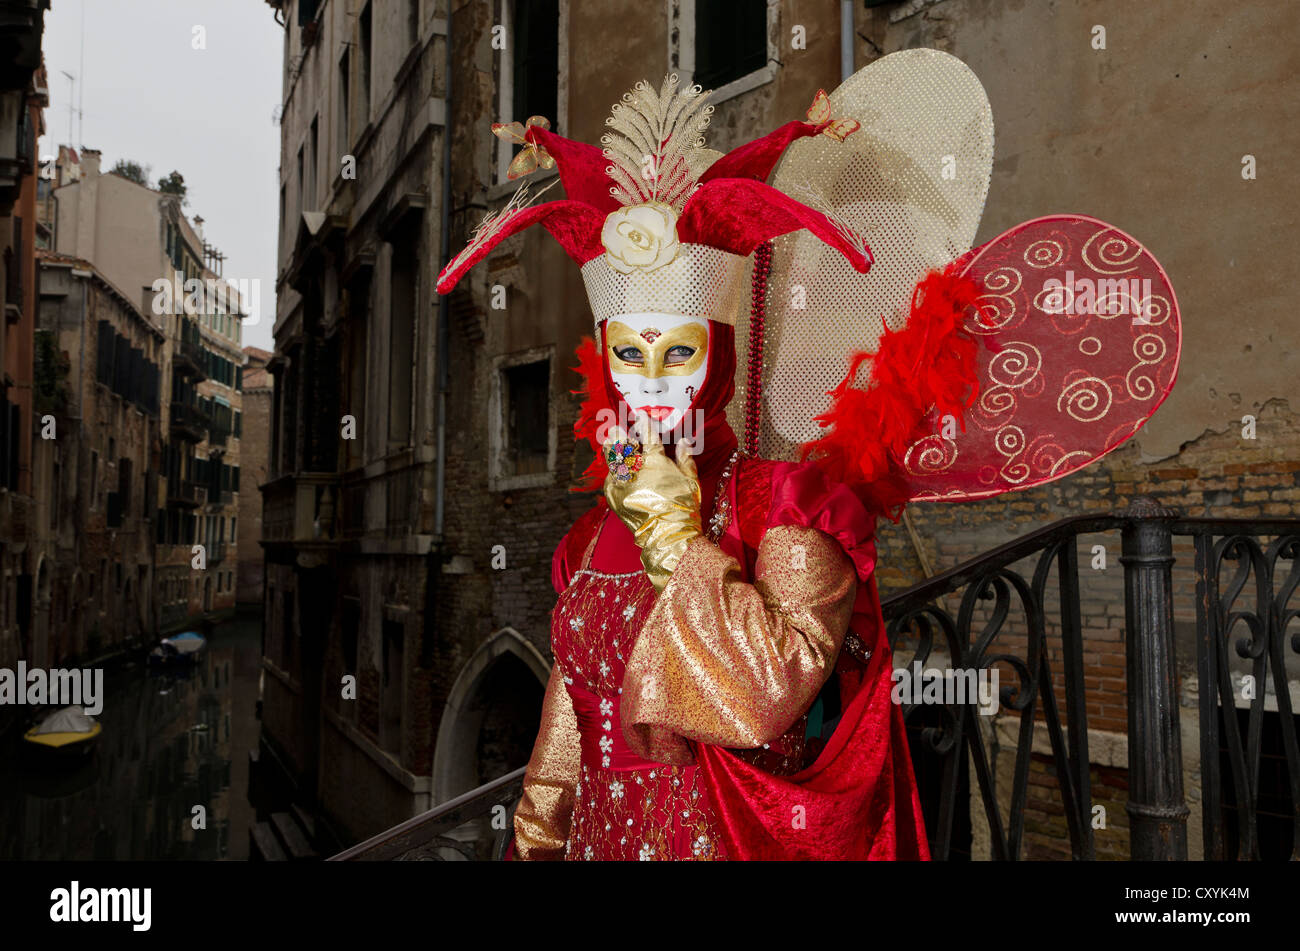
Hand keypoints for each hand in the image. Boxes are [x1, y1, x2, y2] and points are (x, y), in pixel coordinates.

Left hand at [602, 413, 701, 592]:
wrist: (668, 535)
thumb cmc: (683, 507)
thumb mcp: (691, 481)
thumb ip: (685, 458)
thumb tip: (684, 441)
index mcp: (655, 461)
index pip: (648, 436)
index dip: (644, 424)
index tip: (641, 416)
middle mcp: (634, 469)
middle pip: (621, 443)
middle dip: (620, 432)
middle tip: (619, 426)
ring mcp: (621, 482)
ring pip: (610, 457)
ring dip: (612, 447)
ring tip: (611, 440)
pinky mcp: (612, 496)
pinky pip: (609, 478)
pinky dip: (613, 472)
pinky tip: (615, 469)